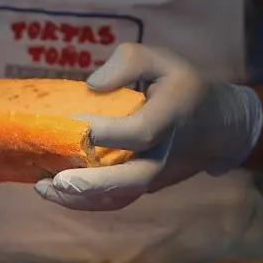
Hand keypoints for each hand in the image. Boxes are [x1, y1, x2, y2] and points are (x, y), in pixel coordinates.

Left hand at [34, 43, 262, 210]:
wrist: (219, 125)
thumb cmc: (182, 86)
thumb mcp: (162, 60)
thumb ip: (128, 61)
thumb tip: (92, 84)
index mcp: (171, 118)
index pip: (139, 132)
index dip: (107, 131)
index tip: (73, 122)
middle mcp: (164, 154)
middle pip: (132, 179)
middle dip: (93, 184)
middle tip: (57, 182)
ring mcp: (155, 176)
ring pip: (120, 197)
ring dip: (81, 199)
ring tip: (44, 189)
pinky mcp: (144, 187)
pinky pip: (116, 201)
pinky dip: (86, 203)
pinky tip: (56, 193)